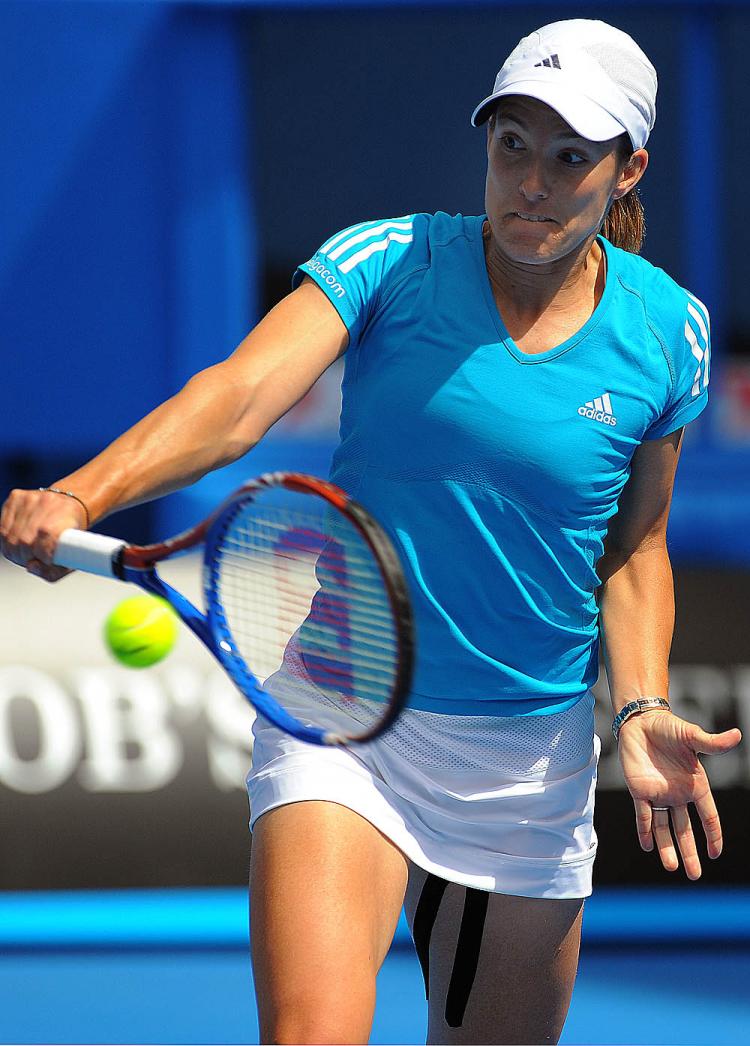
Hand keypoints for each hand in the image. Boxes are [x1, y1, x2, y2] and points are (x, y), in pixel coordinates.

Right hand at [0, 488, 85, 581]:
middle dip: (24, 556)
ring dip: (14, 548)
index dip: (39, 558)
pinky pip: (2, 525)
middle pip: (21, 543)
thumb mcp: (72, 558)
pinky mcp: (16, 496)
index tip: (45, 559)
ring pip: (8, 536)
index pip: (41, 548)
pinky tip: (19, 535)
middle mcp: (45, 505)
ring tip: (26, 548)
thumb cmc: (71, 533)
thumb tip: (30, 567)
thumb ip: (52, 573)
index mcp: (62, 520)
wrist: (72, 503)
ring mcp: (29, 498)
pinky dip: (7, 535)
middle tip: (33, 557)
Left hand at [617, 710, 741, 879]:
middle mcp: (678, 794)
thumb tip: (737, 735)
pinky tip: (648, 846)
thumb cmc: (669, 728)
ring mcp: (658, 794)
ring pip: (664, 827)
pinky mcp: (639, 790)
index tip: (715, 853)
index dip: (713, 835)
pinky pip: (643, 815)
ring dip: (667, 847)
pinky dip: (645, 830)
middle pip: (685, 829)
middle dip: (690, 852)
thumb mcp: (692, 736)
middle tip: (694, 875)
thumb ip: (712, 742)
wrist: (641, 721)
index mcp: (695, 785)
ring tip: (672, 868)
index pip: (708, 816)